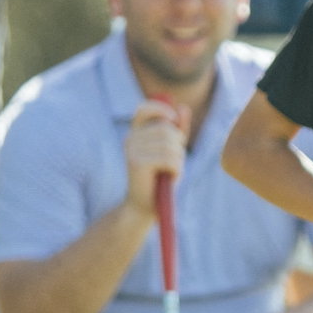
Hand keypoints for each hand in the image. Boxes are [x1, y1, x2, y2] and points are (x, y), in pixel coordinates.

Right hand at [123, 98, 187, 216]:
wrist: (143, 205)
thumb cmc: (160, 176)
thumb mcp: (171, 149)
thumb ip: (178, 128)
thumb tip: (182, 107)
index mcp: (135, 133)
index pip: (144, 108)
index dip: (161, 108)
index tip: (173, 120)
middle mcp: (130, 139)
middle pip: (166, 128)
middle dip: (178, 144)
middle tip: (173, 161)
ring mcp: (132, 151)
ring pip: (170, 144)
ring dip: (178, 159)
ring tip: (170, 171)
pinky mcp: (137, 163)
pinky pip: (169, 159)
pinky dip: (177, 169)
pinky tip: (169, 177)